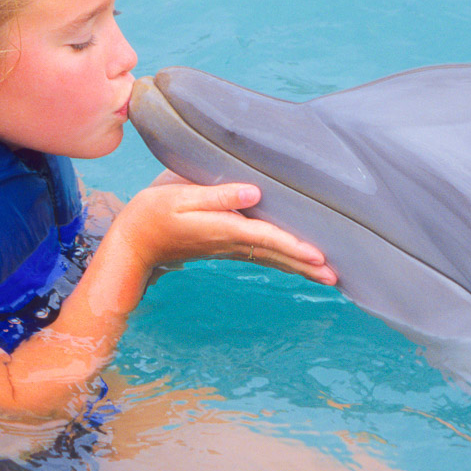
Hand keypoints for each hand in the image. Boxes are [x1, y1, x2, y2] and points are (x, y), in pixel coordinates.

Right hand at [111, 178, 336, 285]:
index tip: (319, 257)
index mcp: (224, 229)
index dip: (294, 247)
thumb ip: (219, 195)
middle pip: (277, 255)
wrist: (133, 242)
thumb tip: (254, 193)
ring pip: (272, 259)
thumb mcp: (181, 197)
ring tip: (328, 277)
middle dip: (307, 265)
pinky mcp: (226, 248)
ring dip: (300, 267)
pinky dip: (284, 261)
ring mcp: (229, 248)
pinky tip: (298, 264)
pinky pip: (263, 256)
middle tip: (336, 278)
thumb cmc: (152, 214)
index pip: (267, 238)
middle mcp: (231, 243)